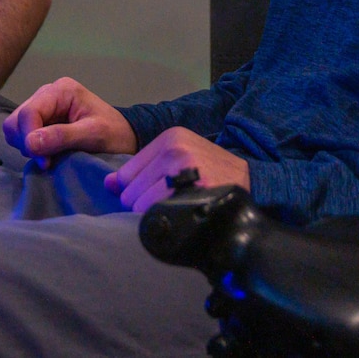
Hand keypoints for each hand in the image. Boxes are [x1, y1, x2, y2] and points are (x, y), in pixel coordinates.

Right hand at [3, 77, 137, 165]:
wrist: (125, 138)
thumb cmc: (115, 134)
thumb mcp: (93, 134)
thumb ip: (61, 136)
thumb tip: (29, 143)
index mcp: (61, 90)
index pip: (29, 113)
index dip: (30, 138)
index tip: (45, 161)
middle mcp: (47, 95)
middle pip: (16, 120)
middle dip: (27, 142)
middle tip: (47, 160)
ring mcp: (43, 108)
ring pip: (15, 129)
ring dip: (28, 147)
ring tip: (50, 157)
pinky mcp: (42, 122)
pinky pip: (22, 136)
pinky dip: (31, 148)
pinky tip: (48, 154)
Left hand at [105, 127, 249, 214]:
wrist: (251, 182)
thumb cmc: (211, 173)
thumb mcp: (179, 158)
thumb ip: (142, 169)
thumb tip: (108, 184)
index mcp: (169, 137)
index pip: (127, 173)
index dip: (135, 191)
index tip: (155, 196)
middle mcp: (174, 149)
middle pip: (130, 190)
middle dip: (141, 205)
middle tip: (166, 207)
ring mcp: (184, 169)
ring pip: (140, 204)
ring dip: (151, 215)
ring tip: (173, 213)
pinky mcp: (192, 191)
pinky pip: (156, 213)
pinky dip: (161, 221)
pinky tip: (177, 218)